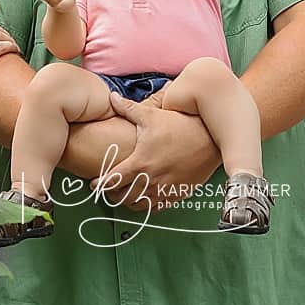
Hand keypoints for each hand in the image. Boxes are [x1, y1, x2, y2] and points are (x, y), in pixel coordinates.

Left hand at [95, 93, 221, 211]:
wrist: (210, 138)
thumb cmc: (180, 125)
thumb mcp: (151, 115)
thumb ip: (127, 108)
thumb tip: (111, 97)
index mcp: (140, 163)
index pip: (111, 181)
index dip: (99, 184)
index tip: (94, 183)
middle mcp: (151, 180)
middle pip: (122, 197)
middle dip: (112, 193)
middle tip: (108, 187)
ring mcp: (165, 190)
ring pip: (138, 205)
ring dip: (128, 201)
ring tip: (124, 192)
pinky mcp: (178, 194)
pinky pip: (157, 207)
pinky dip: (147, 204)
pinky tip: (144, 196)